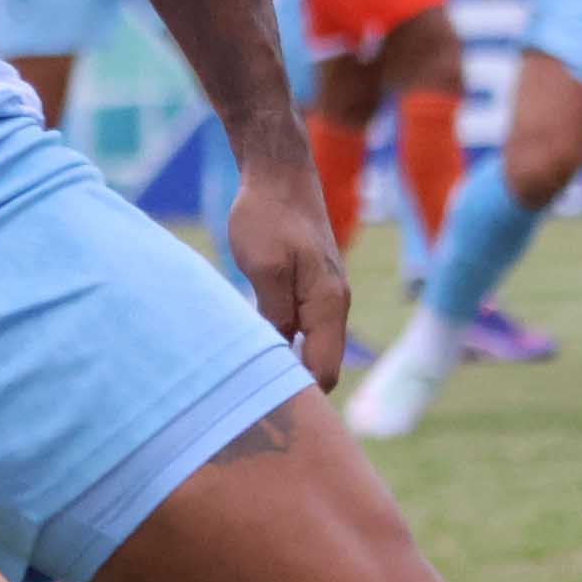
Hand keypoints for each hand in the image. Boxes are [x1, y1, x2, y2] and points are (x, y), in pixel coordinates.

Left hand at [224, 150, 353, 385]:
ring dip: (285, 363)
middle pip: (321, 364)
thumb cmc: (268, 215)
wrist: (278, 171)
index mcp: (329, 303)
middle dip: (293, 385)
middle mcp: (333, 304)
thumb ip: (275, 315)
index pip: (324, 370)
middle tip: (249, 401)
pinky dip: (281, 343)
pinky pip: (300, 328)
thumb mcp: (265, 268)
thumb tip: (279, 357)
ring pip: (310, 347)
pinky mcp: (307, 286)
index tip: (263, 409)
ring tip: (247, 379)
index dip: (299, 395)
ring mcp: (322, 295)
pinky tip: (254, 347)